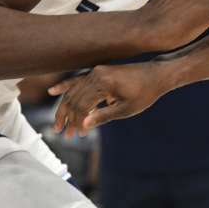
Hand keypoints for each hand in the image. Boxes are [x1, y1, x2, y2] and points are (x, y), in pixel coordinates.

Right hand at [49, 61, 170, 135]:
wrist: (156, 75)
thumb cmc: (144, 94)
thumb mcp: (126, 109)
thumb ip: (104, 116)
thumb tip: (84, 125)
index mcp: (104, 83)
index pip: (83, 106)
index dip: (78, 122)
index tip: (78, 135)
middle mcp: (96, 74)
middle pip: (75, 98)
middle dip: (68, 118)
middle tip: (62, 133)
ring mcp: (96, 71)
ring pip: (74, 90)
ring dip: (66, 107)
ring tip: (58, 123)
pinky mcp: (98, 71)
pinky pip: (78, 80)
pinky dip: (66, 86)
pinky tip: (52, 91)